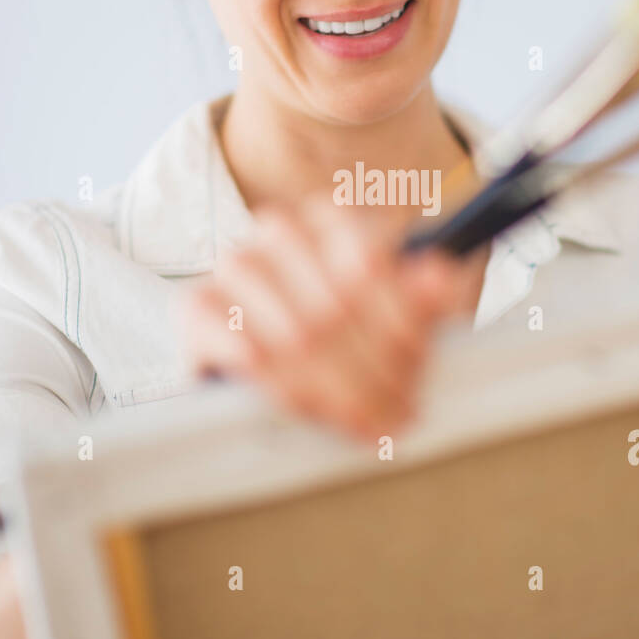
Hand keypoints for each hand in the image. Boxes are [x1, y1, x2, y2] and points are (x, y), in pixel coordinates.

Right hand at [178, 195, 485, 442]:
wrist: (275, 364)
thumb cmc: (347, 338)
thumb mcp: (397, 318)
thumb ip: (423, 298)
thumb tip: (441, 274)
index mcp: (332, 218)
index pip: (368, 261)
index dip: (398, 322)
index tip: (418, 366)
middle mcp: (278, 231)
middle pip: (334, 307)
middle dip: (372, 371)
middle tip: (399, 414)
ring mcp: (235, 267)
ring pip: (293, 333)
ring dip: (333, 387)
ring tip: (359, 421)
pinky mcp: (197, 308)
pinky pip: (239, 347)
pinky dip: (273, 380)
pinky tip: (300, 404)